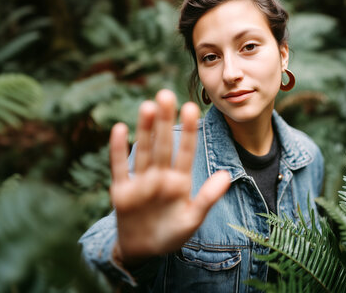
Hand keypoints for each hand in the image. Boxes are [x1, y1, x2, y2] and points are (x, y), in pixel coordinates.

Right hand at [109, 89, 230, 265]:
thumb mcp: (192, 219)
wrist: (143, 252)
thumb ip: (208, 198)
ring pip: (143, 151)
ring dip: (145, 130)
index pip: (186, 152)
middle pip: (163, 145)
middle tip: (166, 94)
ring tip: (148, 106)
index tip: (192, 108)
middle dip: (165, 122)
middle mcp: (160, 176)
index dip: (189, 131)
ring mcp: (140, 182)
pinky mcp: (121, 191)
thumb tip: (227, 175)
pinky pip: (120, 167)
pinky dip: (118, 150)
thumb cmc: (171, 234)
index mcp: (179, 181)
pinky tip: (119, 129)